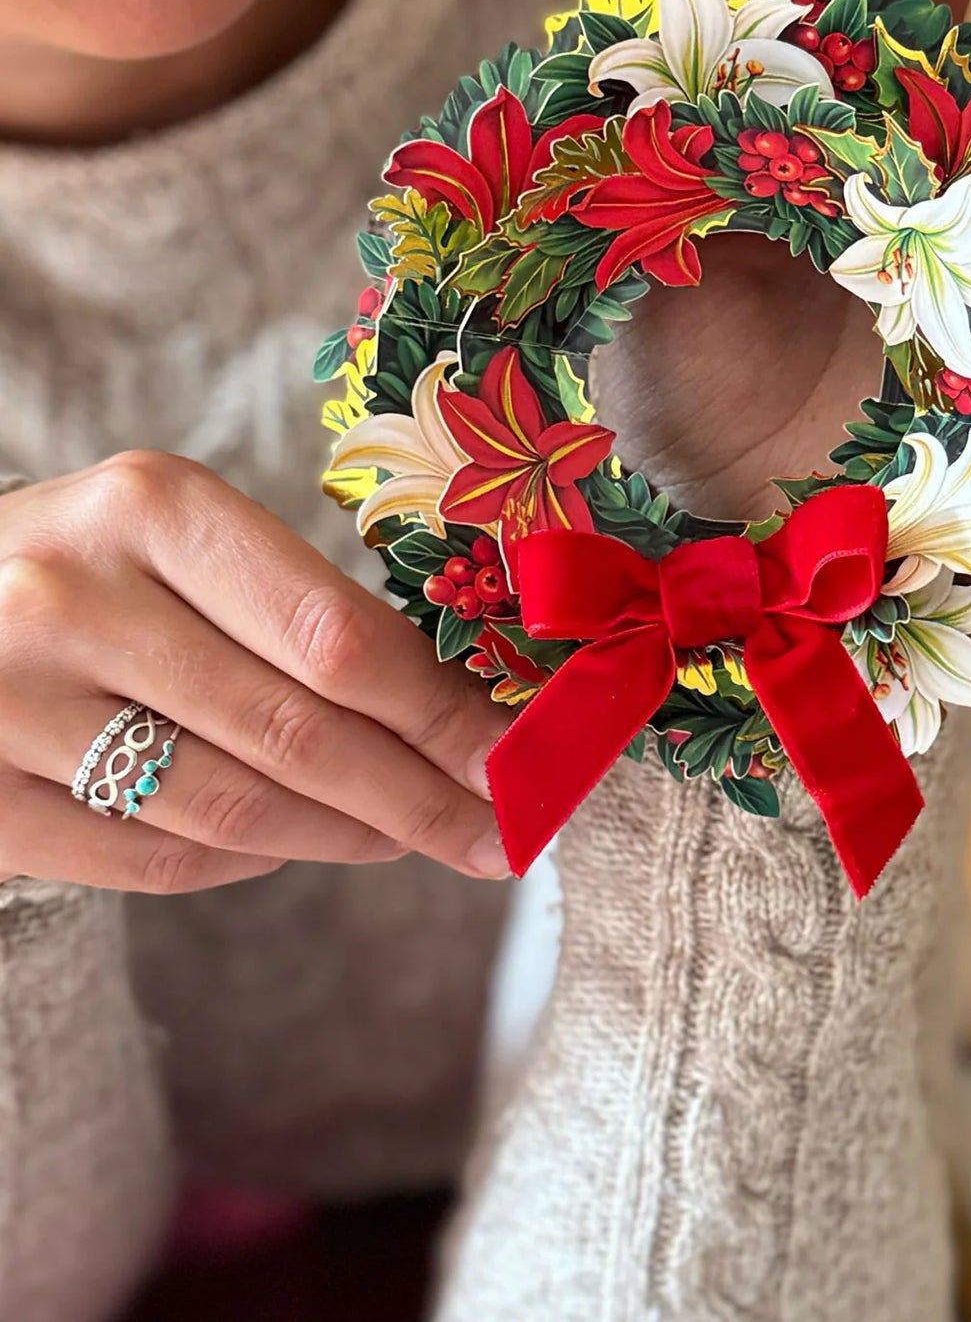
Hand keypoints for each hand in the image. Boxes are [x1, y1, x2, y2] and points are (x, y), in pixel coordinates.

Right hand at [0, 454, 509, 892]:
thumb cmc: (81, 565)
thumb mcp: (171, 536)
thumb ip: (291, 605)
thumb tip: (456, 709)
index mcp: (152, 507)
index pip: (337, 636)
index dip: (442, 715)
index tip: (520, 762)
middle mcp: (75, 596)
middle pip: (298, 733)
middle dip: (420, 798)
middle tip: (498, 834)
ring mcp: (11, 701)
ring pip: (233, 810)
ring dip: (346, 836)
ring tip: (406, 836)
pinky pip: (152, 861)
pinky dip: (243, 863)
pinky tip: (286, 843)